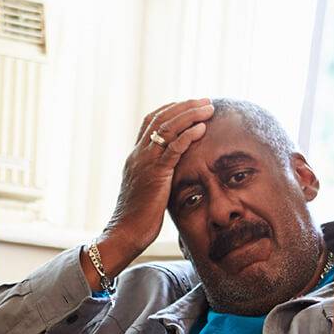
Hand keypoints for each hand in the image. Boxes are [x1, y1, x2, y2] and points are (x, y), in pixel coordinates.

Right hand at [95, 99, 214, 268]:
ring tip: (208, 108)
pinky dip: (188, 136)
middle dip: (184, 107)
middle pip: (161, 119)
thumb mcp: (148, 191)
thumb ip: (158, 177)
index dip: (170, 110)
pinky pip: (173, 149)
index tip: (188, 105)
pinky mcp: (155, 175)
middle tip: (205, 101)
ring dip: (190, 115)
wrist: (125, 233)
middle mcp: (139, 155)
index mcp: (136, 157)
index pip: (150, 122)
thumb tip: (172, 175)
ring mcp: (145, 163)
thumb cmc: (139, 218)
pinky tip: (201, 128)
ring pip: (167, 129)